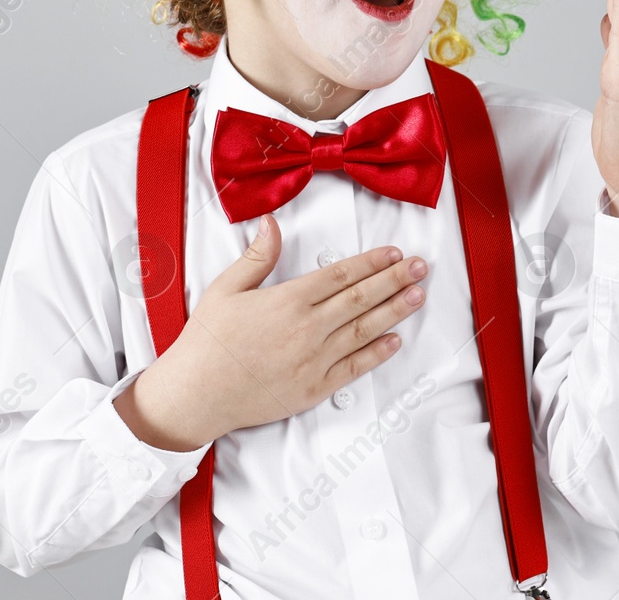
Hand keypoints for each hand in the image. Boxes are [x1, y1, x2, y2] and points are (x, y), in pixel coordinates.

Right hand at [114, 212, 427, 451]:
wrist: (196, 394)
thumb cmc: (208, 341)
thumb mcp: (226, 288)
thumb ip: (257, 257)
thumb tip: (272, 224)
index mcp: (288, 299)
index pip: (341, 274)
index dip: (372, 262)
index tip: (395, 253)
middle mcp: (307, 328)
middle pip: (361, 298)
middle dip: (395, 280)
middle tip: (421, 267)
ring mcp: (313, 360)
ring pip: (364, 330)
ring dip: (395, 312)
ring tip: (418, 296)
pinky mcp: (313, 388)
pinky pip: (353, 368)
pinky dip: (377, 353)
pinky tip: (395, 341)